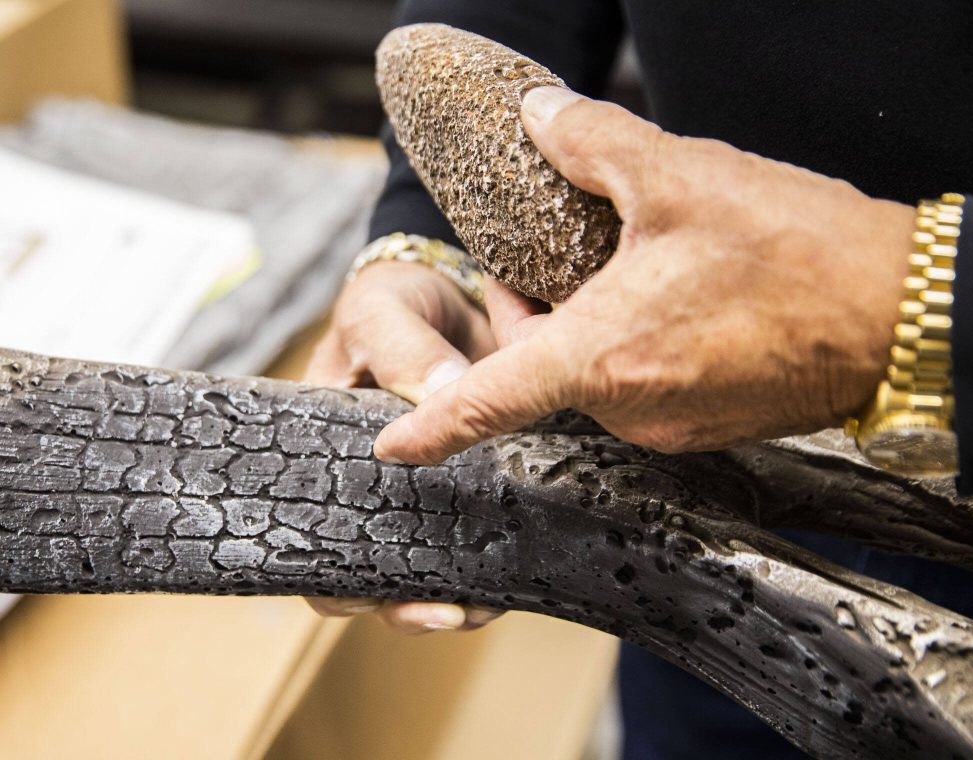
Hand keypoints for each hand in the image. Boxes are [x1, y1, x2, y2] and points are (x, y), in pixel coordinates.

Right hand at [305, 260, 501, 631]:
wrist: (450, 293)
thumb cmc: (393, 305)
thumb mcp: (381, 313)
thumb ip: (403, 351)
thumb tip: (441, 397)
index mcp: (331, 456)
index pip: (315, 536)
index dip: (334, 579)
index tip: (367, 596)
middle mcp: (378, 484)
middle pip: (376, 568)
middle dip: (405, 603)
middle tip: (446, 612)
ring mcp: (432, 487)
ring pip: (435, 563)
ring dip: (458, 590)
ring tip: (487, 603)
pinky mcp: (482, 480)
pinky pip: (487, 531)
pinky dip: (501, 556)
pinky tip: (522, 567)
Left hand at [374, 86, 916, 464]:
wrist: (896, 315)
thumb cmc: (796, 252)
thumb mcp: (680, 173)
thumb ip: (591, 142)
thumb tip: (540, 117)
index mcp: (603, 356)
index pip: (489, 399)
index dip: (431, 428)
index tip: (393, 450)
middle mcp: (630, 408)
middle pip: (544, 372)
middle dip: (533, 322)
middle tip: (542, 267)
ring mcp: (672, 426)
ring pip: (596, 381)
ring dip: (588, 333)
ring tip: (622, 272)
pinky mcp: (707, 428)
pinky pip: (643, 392)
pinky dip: (634, 351)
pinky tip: (671, 302)